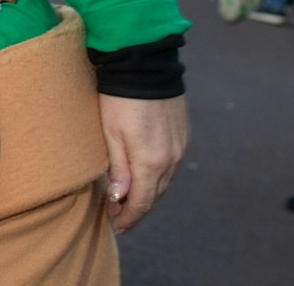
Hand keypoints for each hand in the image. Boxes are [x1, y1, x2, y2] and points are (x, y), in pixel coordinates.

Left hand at [100, 93, 187, 232]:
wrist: (144, 67)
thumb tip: (120, 198)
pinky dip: (157, 178)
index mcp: (151, 162)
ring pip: (164, 182)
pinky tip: (145, 177)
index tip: (116, 226)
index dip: (129, 217)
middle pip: (155, 194)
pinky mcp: (183, 136)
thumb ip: (118, 168)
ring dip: (148, 194)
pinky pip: (171, 167)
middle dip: (137, 208)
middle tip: (119, 217)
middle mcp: (171, 160)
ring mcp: (180, 148)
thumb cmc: (119, 99)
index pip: (141, 201)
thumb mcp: (110, 134)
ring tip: (129, 201)